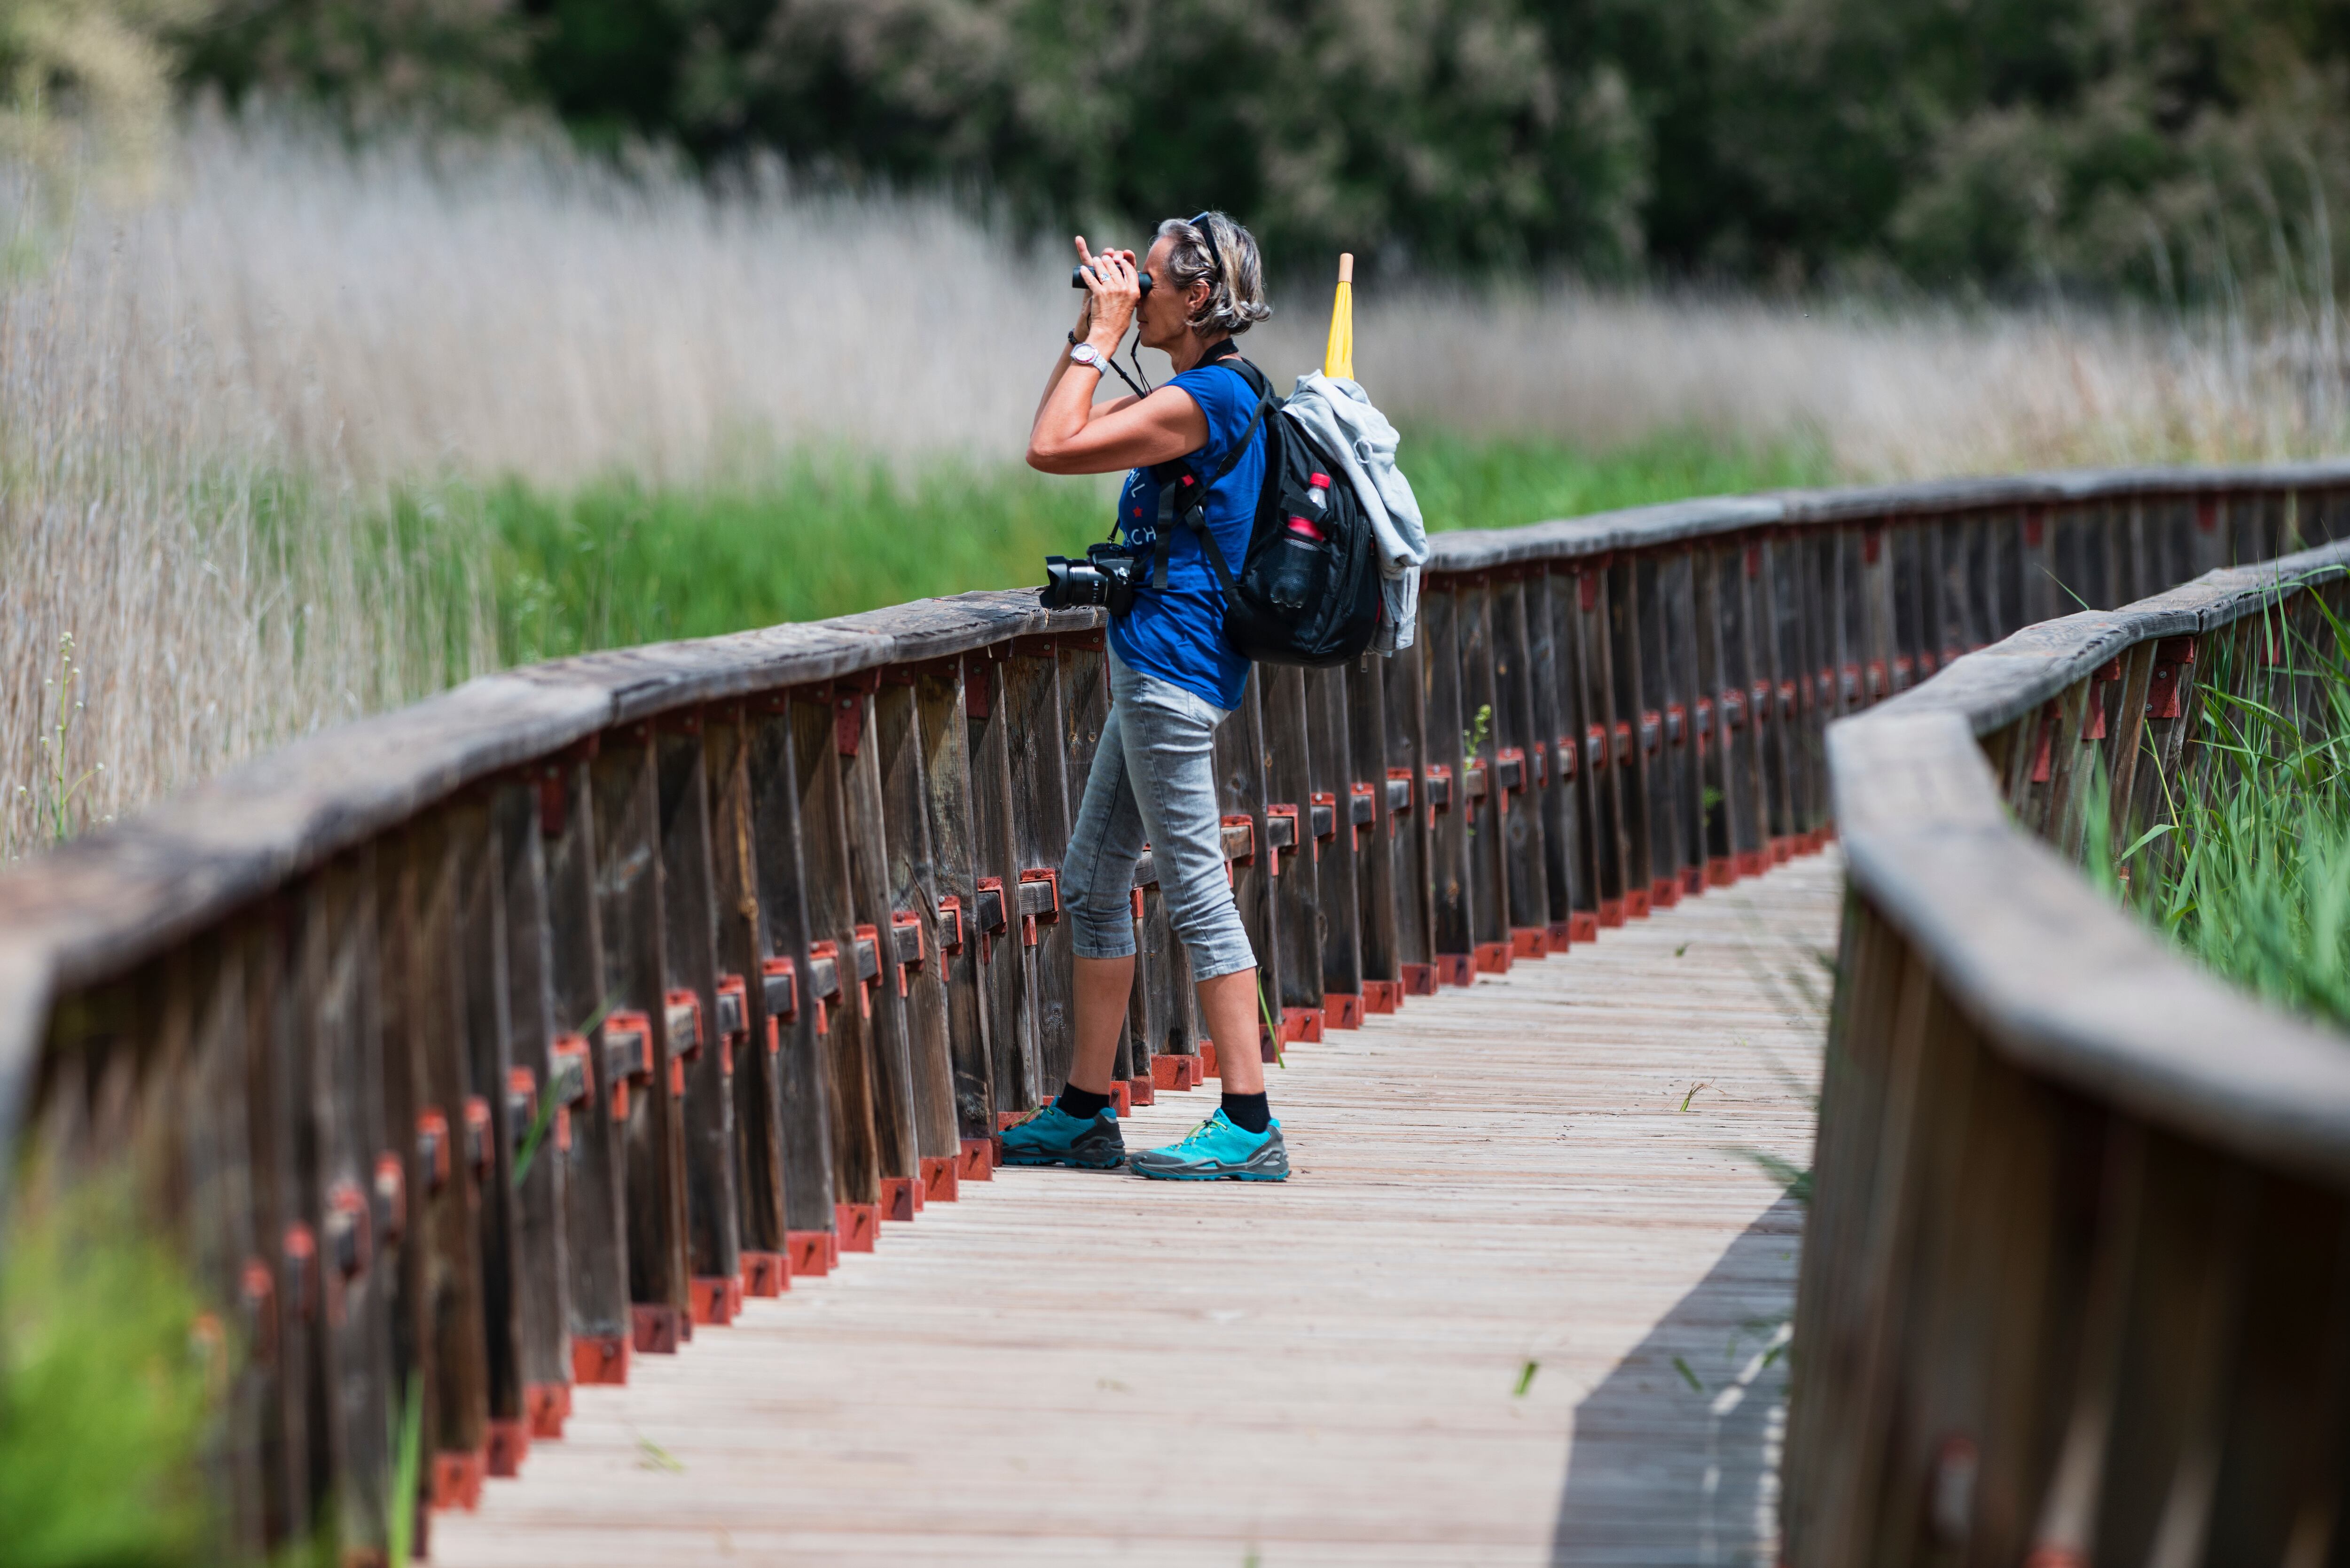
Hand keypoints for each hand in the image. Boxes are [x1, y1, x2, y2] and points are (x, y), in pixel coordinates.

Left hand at [1073, 236, 1139, 351]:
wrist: (1107, 333)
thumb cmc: (1118, 323)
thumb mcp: (1131, 307)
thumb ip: (1129, 294)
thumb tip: (1125, 285)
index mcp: (1134, 292)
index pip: (1131, 271)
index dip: (1125, 264)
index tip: (1121, 261)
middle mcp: (1123, 289)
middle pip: (1115, 269)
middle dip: (1109, 261)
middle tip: (1105, 258)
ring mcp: (1110, 290)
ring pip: (1103, 271)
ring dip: (1098, 264)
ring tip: (1095, 260)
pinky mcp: (1098, 293)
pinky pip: (1091, 279)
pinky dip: (1086, 273)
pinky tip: (1083, 269)